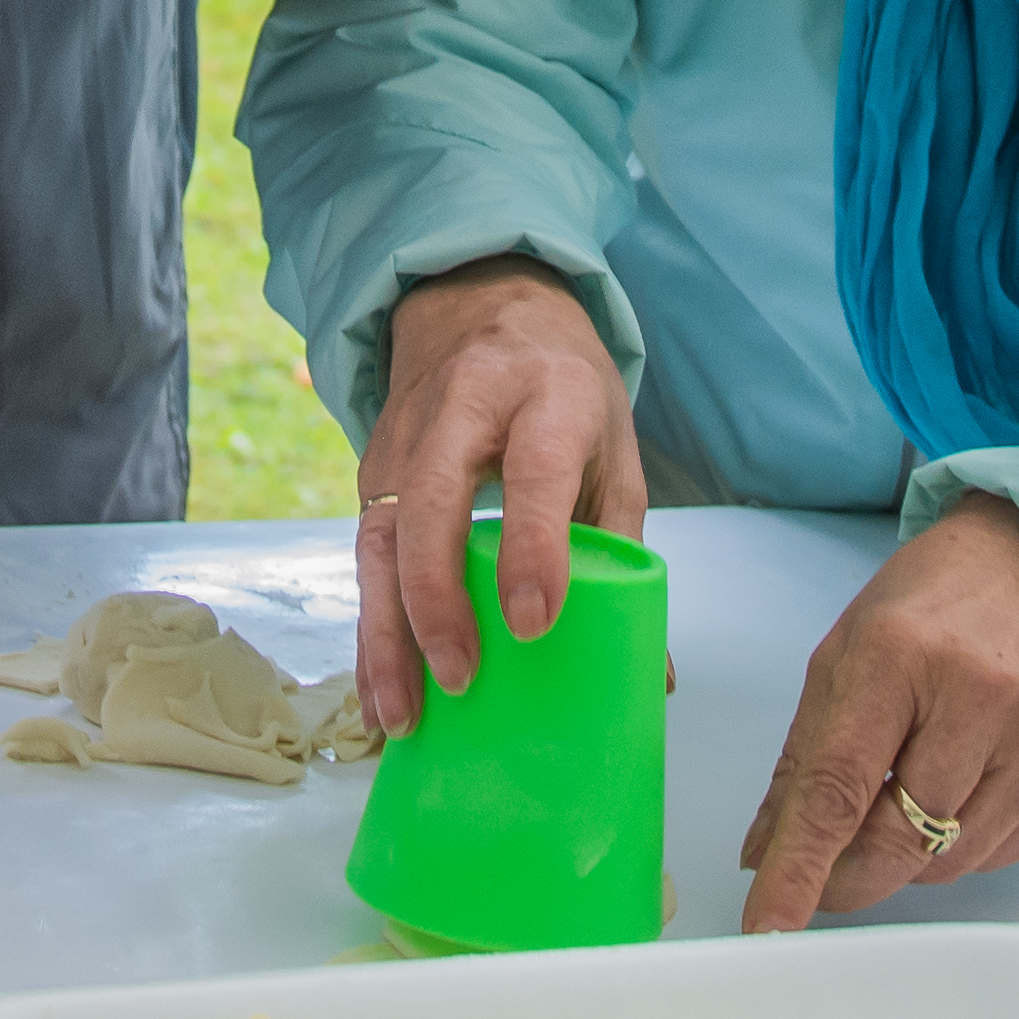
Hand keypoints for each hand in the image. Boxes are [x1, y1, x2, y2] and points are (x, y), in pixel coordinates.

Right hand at [350, 254, 650, 739]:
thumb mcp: (612, 446)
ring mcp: (405, 440)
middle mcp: (464, 410)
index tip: (534, 624)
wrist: (481, 302)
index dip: (532, 548)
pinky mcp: (372, 473)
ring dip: (385, 632)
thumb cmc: (562, 390)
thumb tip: (653, 673)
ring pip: (381, 539)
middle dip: (438, 597)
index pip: (533, 470)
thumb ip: (622, 547)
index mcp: (546, 394)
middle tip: (461, 677)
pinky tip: (381, 691)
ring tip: (402, 716)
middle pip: (432, 502)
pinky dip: (370, 629)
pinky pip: (365, 558)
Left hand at [737, 496, 1018, 931]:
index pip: (838, 786)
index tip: (767, 920)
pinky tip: (956, 796)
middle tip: (823, 878)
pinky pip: (1002, 855)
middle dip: (848, 878)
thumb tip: (764, 852)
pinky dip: (963, 848)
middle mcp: (977, 695)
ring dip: (908, 858)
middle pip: (899, 839)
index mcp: (898, 655)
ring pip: (950, 860)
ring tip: (903, 800)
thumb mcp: (846, 654)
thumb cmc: (933, 606)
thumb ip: (803, 759)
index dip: (799, 866)